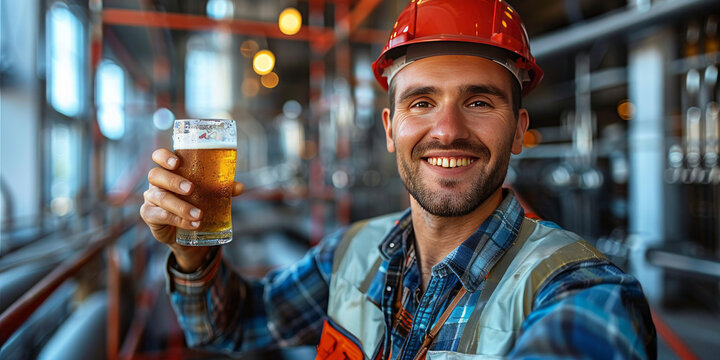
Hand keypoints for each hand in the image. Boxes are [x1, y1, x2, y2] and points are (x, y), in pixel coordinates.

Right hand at [140, 148, 243, 271]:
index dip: (163, 156)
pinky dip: (178, 220)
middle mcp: (157, 182)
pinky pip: (159, 216)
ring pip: (160, 198)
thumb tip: (239, 187)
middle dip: (173, 181)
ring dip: (180, 206)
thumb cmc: (196, 201)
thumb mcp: (209, 193)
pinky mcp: (150, 215)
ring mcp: (151, 198)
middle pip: (155, 175)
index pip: (158, 156)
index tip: (176, 162)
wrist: (186, 229)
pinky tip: (192, 224)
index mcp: (169, 170)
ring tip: (199, 215)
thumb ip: (222, 188)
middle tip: (191, 189)